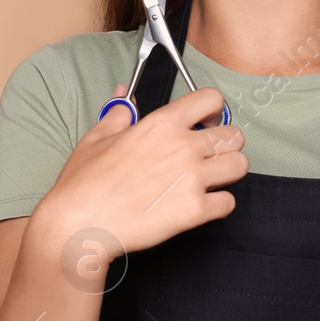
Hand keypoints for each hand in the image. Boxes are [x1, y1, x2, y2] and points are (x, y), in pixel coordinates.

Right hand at [35, 81, 246, 259]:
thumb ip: (118, 115)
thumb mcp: (96, 139)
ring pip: (240, 165)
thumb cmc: (83, 184)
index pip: (212, 99)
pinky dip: (220, 205)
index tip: (206, 122)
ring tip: (211, 179)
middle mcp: (183, 147)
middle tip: (211, 155)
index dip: (214, 110)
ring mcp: (192, 179)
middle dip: (226, 144)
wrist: (79, 225)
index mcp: (162, 124)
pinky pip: (229, 202)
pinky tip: (202, 205)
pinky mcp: (195, 211)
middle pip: (235, 135)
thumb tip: (124, 96)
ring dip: (229, 172)